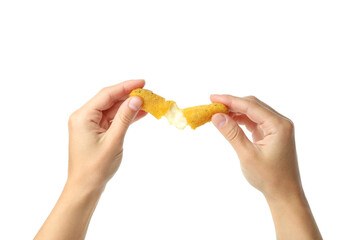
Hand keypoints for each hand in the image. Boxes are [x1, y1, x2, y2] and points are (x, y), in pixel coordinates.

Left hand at [67, 79, 146, 190]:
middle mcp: (84, 117)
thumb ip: (125, 118)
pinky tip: (140, 113)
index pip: (107, 95)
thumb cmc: (96, 167)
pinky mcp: (97, 131)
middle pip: (110, 100)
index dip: (126, 87)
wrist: (86, 187)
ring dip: (129, 106)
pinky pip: (113, 119)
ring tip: (148, 102)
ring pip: (113, 109)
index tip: (143, 83)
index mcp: (83, 116)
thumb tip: (136, 99)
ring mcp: (90, 124)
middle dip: (129, 96)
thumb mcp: (113, 141)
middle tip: (148, 93)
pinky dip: (125, 116)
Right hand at [211, 94, 321, 238]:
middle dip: (232, 104)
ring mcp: (276, 128)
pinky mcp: (271, 134)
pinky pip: (254, 121)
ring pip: (253, 112)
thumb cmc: (269, 177)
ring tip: (217, 113)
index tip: (212, 98)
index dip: (230, 100)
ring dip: (235, 112)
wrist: (284, 193)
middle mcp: (280, 122)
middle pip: (253, 105)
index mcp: (278, 125)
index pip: (251, 106)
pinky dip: (241, 120)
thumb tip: (216, 116)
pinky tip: (229, 121)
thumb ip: (232, 133)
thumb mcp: (247, 155)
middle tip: (212, 105)